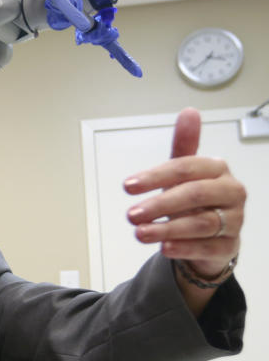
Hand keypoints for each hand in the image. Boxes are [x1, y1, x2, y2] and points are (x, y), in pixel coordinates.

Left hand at [124, 107, 245, 277]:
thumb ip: (184, 146)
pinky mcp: (229, 246)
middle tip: (131, 214)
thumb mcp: (184, 173)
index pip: (186, 168)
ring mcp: (233, 220)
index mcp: (217, 170)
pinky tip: (164, 248)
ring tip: (140, 233)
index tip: (127, 186)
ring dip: (167, 229)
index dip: (155, 176)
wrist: (210, 236)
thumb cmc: (194, 200)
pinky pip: (208, 247)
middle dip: (160, 204)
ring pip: (201, 224)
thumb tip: (189, 112)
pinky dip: (184, 248)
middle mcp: (230, 193)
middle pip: (195, 194)